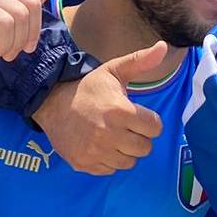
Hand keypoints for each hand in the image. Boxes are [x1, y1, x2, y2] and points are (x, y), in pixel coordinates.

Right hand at [31, 42, 169, 174]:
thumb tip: (163, 47)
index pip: (155, 128)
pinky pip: (111, 170)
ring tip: (114, 136)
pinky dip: (109, 160)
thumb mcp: (114, 71)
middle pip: (145, 148)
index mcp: (120, 111)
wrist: (52, 104)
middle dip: (139, 137)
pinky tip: (101, 145)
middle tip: (126, 127)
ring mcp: (96, 152)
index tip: (137, 115)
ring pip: (129, 162)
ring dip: (125, 151)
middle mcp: (109, 134)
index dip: (149, 121)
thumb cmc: (89, 89)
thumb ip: (140, 61)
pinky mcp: (85, 163)